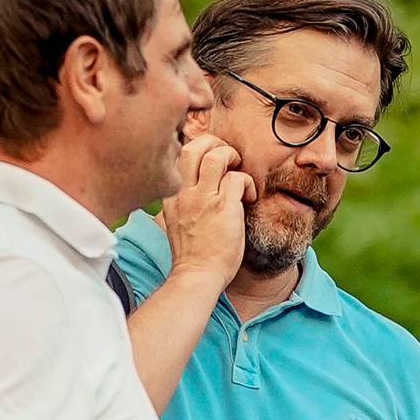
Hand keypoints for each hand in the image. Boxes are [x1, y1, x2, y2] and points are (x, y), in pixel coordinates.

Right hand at [164, 135, 253, 280]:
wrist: (196, 277)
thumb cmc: (192, 254)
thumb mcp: (177, 221)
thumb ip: (184, 201)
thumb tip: (200, 185)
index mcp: (171, 195)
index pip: (178, 156)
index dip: (196, 148)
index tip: (210, 158)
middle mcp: (183, 193)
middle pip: (192, 147)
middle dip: (213, 143)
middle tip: (227, 155)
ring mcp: (202, 199)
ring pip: (215, 156)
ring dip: (231, 156)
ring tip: (238, 169)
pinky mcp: (223, 208)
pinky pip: (238, 178)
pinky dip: (247, 182)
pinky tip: (249, 197)